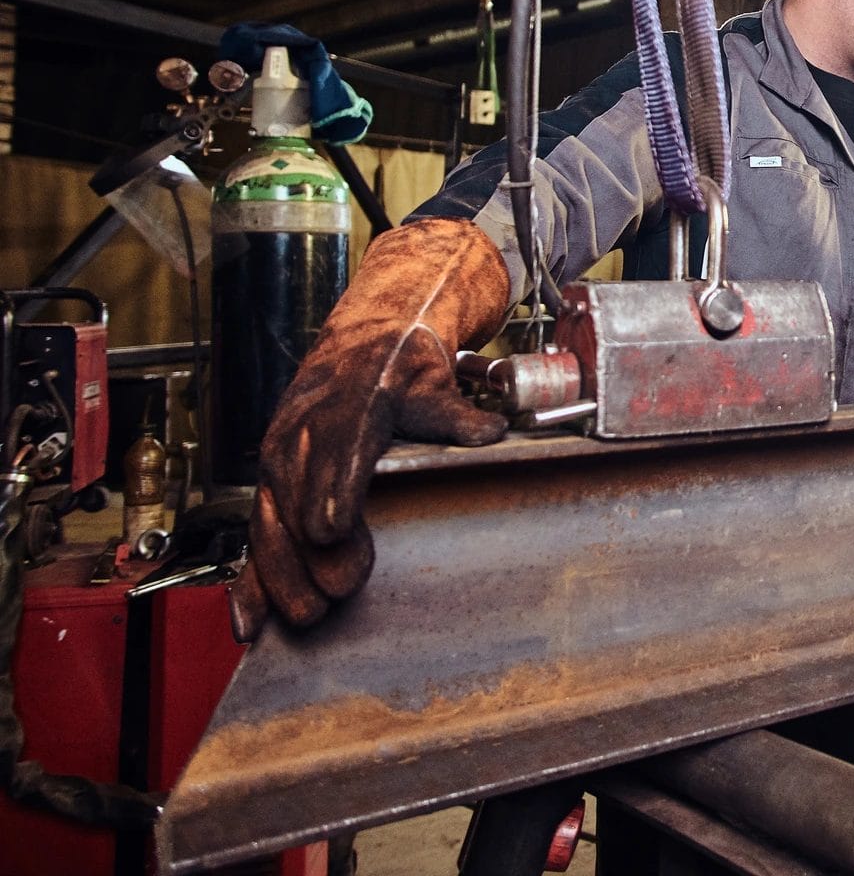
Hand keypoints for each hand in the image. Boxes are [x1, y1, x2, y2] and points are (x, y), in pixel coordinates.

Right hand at [229, 220, 510, 639]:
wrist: (362, 343)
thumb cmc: (399, 367)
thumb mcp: (431, 381)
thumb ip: (455, 412)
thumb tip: (489, 429)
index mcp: (347, 402)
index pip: (336, 447)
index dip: (332, 489)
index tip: (333, 529)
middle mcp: (302, 431)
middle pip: (300, 493)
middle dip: (310, 547)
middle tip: (336, 592)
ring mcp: (280, 460)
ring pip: (272, 520)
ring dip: (282, 572)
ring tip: (305, 617)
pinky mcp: (273, 486)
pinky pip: (258, 535)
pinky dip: (250, 581)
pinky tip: (250, 623)